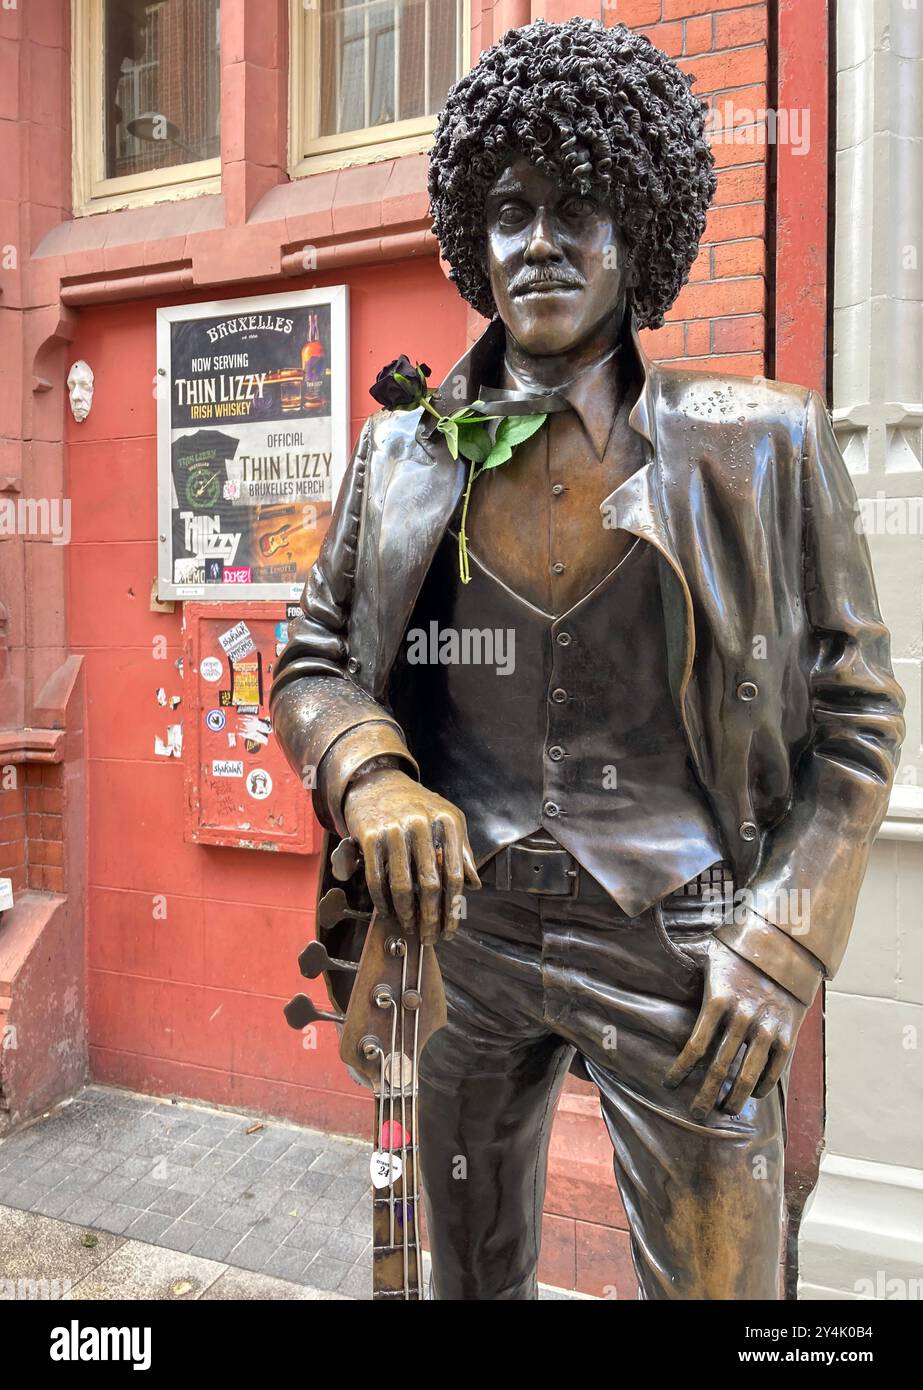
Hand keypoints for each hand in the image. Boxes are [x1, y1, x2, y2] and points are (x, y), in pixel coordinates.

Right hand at [343, 766, 479, 943]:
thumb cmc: (416, 805)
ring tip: (411, 927)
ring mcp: (393, 830)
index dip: (454, 906)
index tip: (451, 927)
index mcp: (446, 821)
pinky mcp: (370, 836)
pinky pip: (377, 878)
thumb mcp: (448, 819)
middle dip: (431, 917)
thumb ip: (463, 851)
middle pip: (430, 884)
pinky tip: (389, 912)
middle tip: (431, 936)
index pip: (455, 873)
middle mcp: (421, 824)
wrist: (377, 782)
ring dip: (407, 913)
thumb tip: (474, 884)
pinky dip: (383, 901)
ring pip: (402, 885)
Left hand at [663, 936, 808, 1119]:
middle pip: (719, 1068)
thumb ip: (680, 959)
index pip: (695, 1046)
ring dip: (734, 1100)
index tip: (669, 1084)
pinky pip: (774, 1070)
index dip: (680, 1070)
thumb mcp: (706, 951)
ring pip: (747, 1076)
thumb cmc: (738, 951)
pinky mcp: (788, 1034)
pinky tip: (752, 1095)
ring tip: (725, 1111)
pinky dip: (762, 1087)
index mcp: (718, 1000)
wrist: (787, 948)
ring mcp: (767, 1028)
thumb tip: (645, 951)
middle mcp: (742, 1017)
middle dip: (705, 1095)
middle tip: (696, 1114)